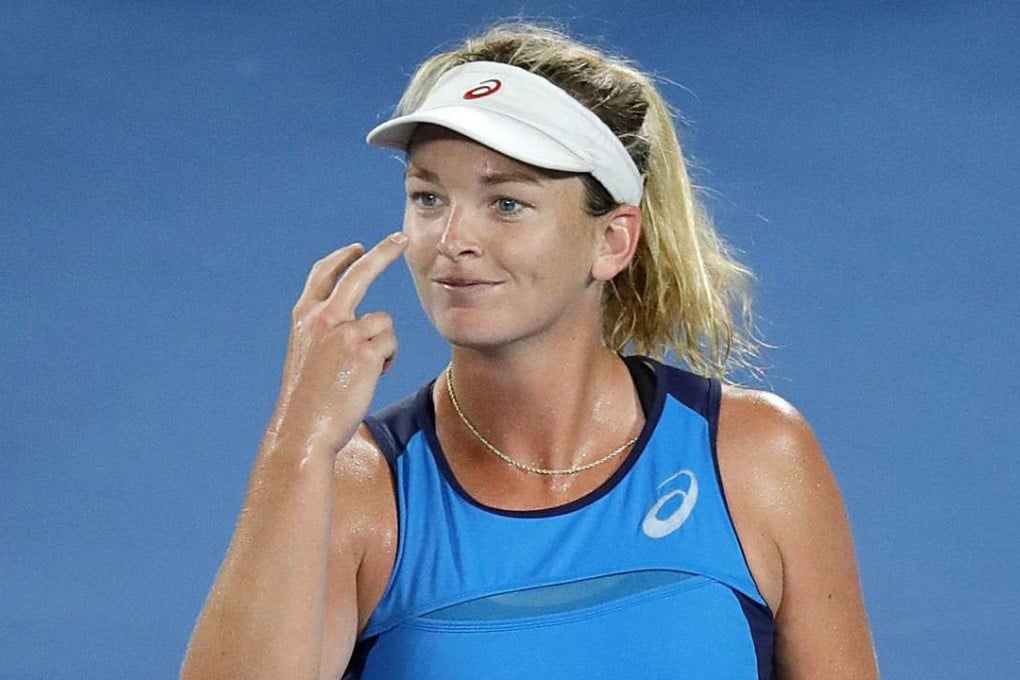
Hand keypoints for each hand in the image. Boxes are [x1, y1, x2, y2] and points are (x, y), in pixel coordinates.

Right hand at [267, 232, 408, 454]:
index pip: (325, 274)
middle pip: (359, 273)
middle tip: (400, 239)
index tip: (358, 247)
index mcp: (304, 316)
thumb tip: (362, 322)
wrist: (303, 428)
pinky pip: (391, 344)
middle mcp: (323, 317)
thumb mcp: (309, 355)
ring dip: (382, 345)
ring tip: (361, 372)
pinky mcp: (365, 350)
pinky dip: (387, 361)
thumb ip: (327, 331)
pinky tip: (367, 379)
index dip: (343, 259)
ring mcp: (344, 331)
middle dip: (382, 252)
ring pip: (384, 322)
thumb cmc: (309, 398)